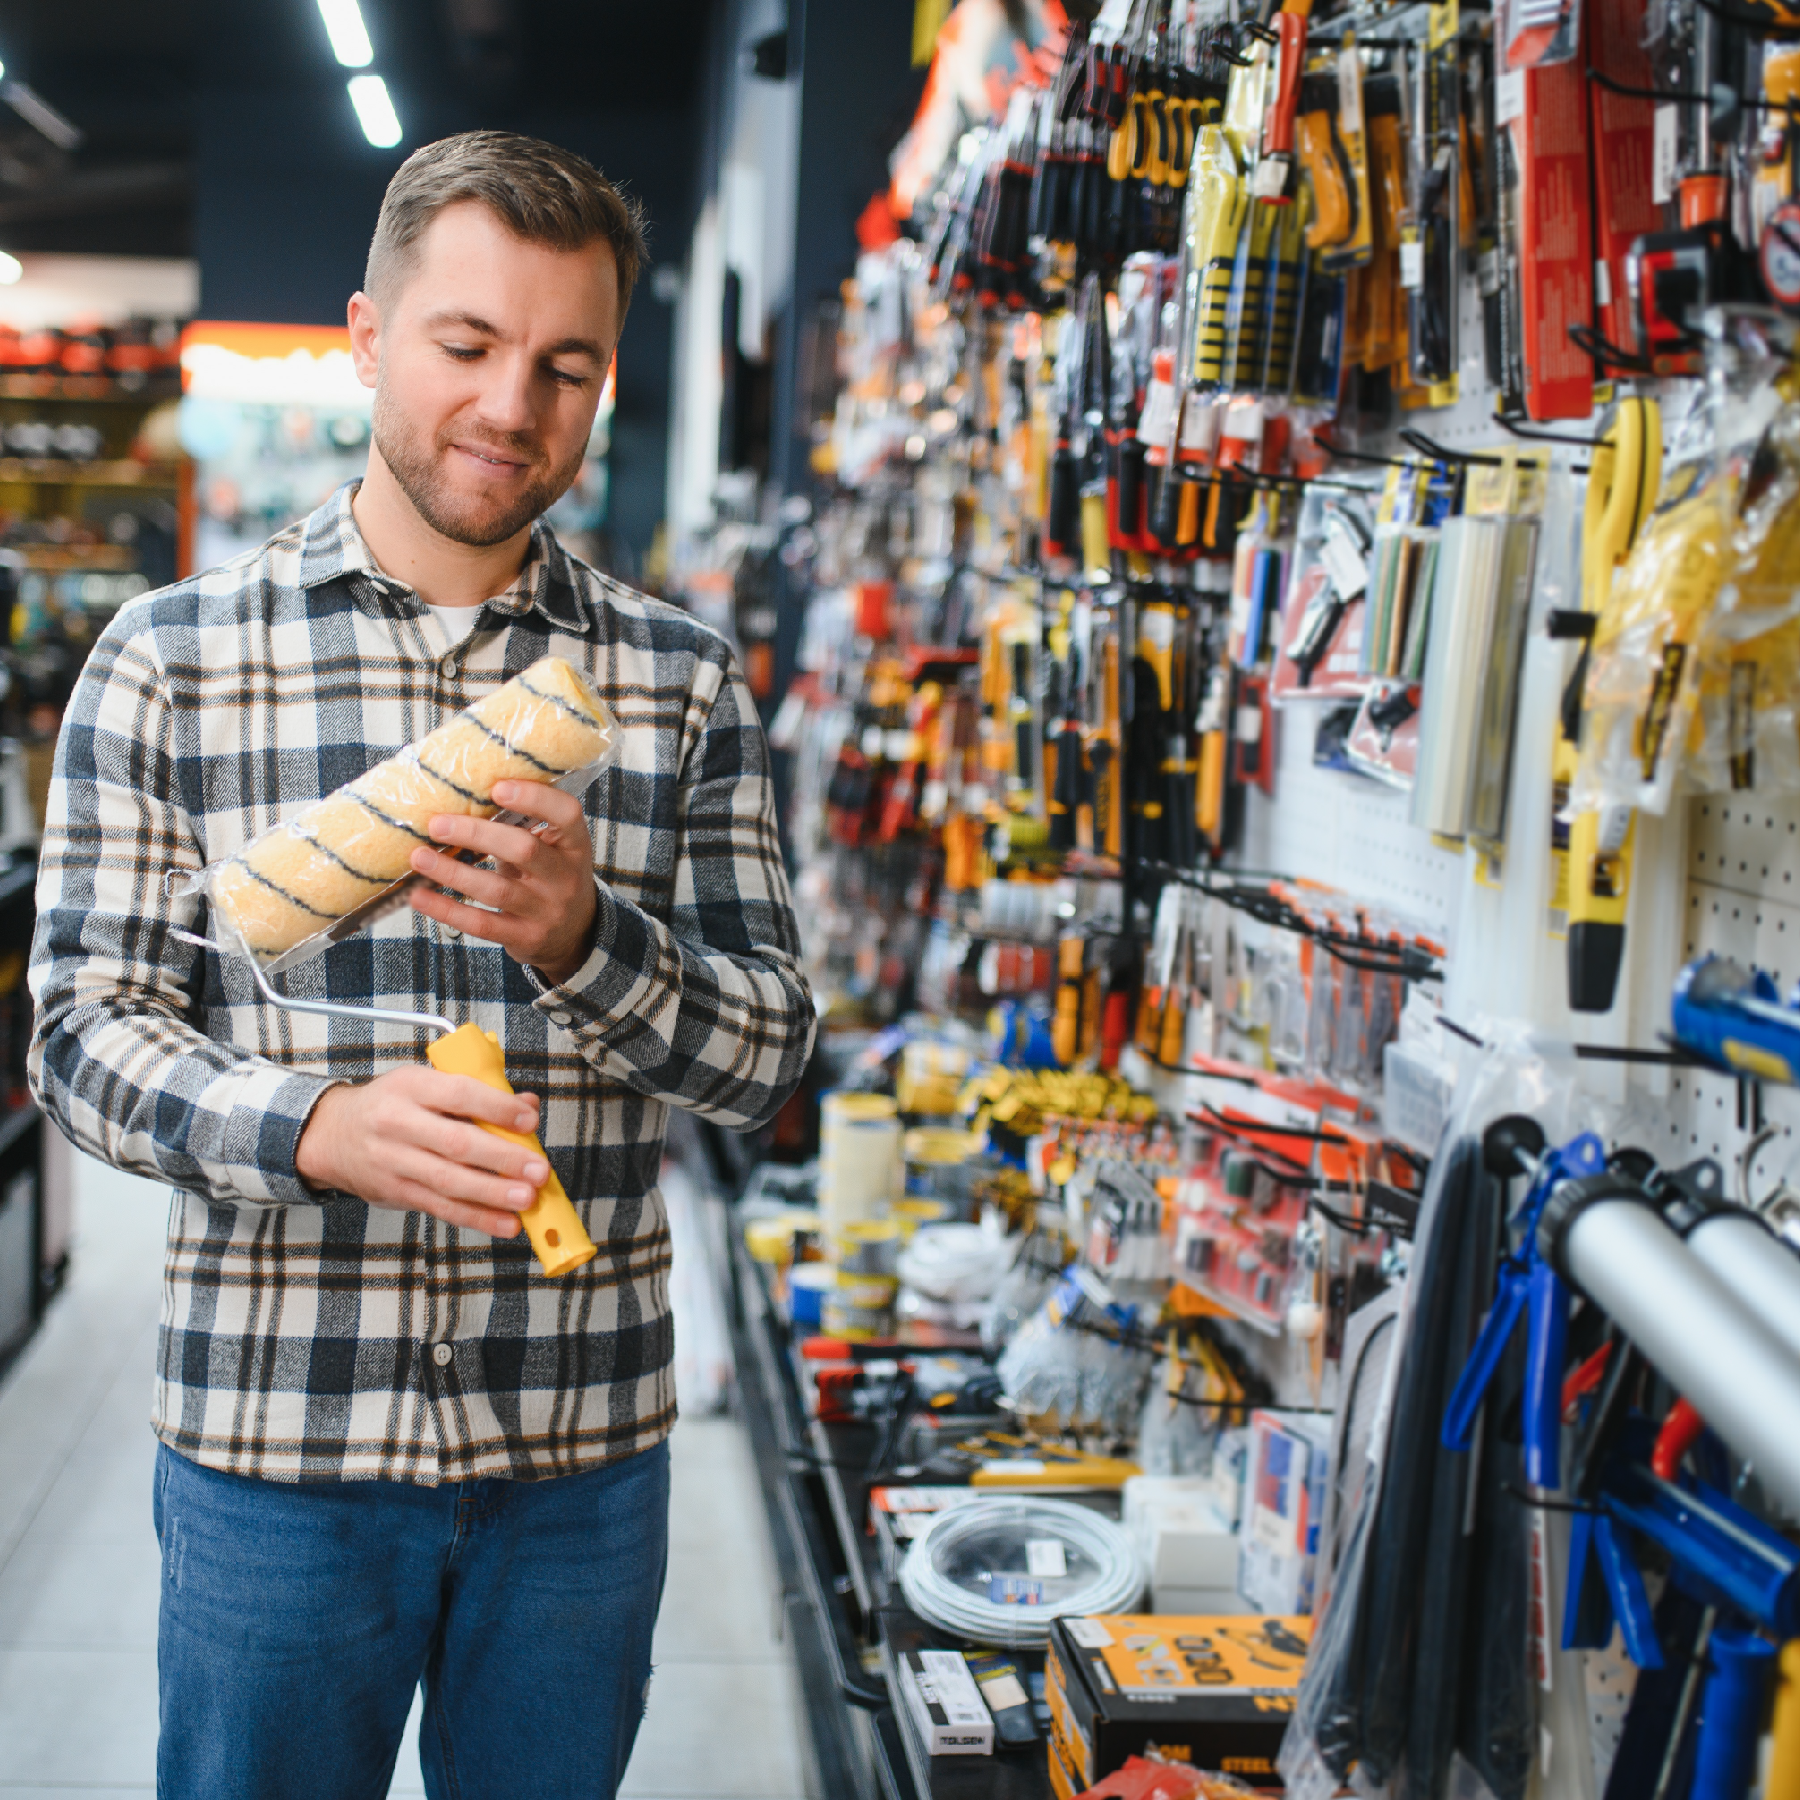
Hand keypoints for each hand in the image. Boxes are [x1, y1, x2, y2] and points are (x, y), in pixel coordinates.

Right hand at [296, 1068, 545, 1237]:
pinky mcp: (396, 1192)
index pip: (458, 1094)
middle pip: (456, 1143)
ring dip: (493, 1194)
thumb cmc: (391, 1105)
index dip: (497, 1108)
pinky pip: (441, 1207)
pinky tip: (505, 1223)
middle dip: (502, 1159)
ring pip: (449, 1181)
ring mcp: (394, 1161)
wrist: (331, 1135)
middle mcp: (398, 1123)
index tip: (529, 1120)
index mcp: (411, 1086)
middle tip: (537, 1169)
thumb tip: (527, 1104)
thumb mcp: (426, 1084)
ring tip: (526, 1200)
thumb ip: (477, 1093)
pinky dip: (477, 1217)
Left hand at [407, 780, 597, 983]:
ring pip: (497, 889)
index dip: (534, 798)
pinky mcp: (525, 937)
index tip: (497, 788)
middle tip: (437, 824)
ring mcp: (547, 911)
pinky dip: (447, 909)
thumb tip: (460, 797)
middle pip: (524, 850)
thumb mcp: (553, 849)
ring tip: (419, 857)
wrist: (575, 932)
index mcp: (574, 844)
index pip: (566, 814)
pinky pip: (482, 923)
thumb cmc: (551, 876)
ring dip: (453, 872)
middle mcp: (566, 877)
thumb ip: (522, 827)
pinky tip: (420, 897)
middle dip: (476, 834)